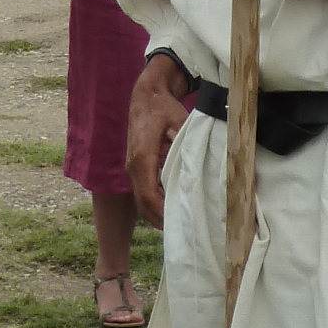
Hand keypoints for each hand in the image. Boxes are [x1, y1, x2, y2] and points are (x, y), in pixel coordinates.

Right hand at [126, 53, 191, 225]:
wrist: (146, 95)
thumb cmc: (162, 107)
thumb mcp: (178, 121)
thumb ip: (185, 142)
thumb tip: (195, 162)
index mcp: (142, 158)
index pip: (149, 194)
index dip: (162, 211)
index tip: (177, 222)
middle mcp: (133, 166)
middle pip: (143, 203)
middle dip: (159, 219)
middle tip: (181, 231)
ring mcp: (132, 168)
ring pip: (141, 200)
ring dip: (155, 214)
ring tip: (177, 225)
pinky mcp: (136, 166)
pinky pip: (143, 191)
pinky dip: (154, 203)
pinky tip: (170, 208)